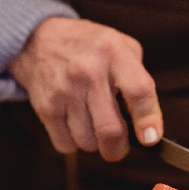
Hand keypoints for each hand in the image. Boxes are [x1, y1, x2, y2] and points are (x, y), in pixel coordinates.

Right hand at [9, 17, 162, 161]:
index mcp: (114, 54)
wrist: (38, 40)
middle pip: (110, 130)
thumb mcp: (120, 45)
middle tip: (119, 147)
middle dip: (118, 149)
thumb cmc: (87, 46)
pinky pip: (65, 144)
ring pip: (88, 142)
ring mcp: (65, 91)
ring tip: (92, 125)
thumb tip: (147, 121)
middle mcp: (89, 72)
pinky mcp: (46, 107)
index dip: (149, 120)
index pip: (139, 91)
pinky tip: (74, 124)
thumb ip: (138, 77)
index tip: (150, 138)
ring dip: (94, 143)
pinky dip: (73, 142)